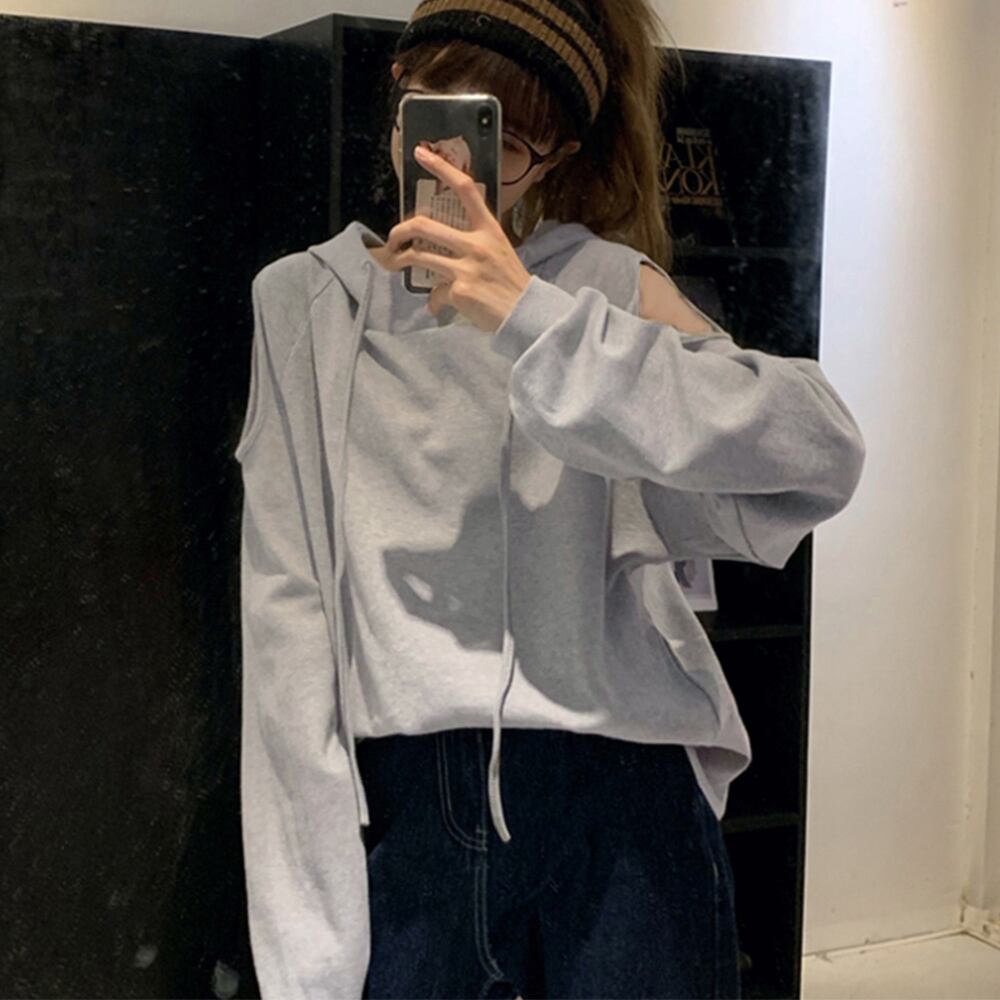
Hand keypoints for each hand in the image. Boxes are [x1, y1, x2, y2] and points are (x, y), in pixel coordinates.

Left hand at [382, 145, 531, 333]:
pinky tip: (438, 307)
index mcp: (489, 230)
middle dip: (400, 231)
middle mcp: (476, 244)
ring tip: (396, 265)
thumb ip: (475, 244)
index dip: (441, 168)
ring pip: (419, 256)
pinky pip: (435, 293)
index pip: (465, 189)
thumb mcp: (499, 253)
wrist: (526, 315)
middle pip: (424, 225)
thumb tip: (446, 250)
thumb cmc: (512, 285)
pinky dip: (434, 302)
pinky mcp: (459, 291)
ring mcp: (466, 268)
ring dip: (401, 261)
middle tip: (393, 239)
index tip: (421, 153)